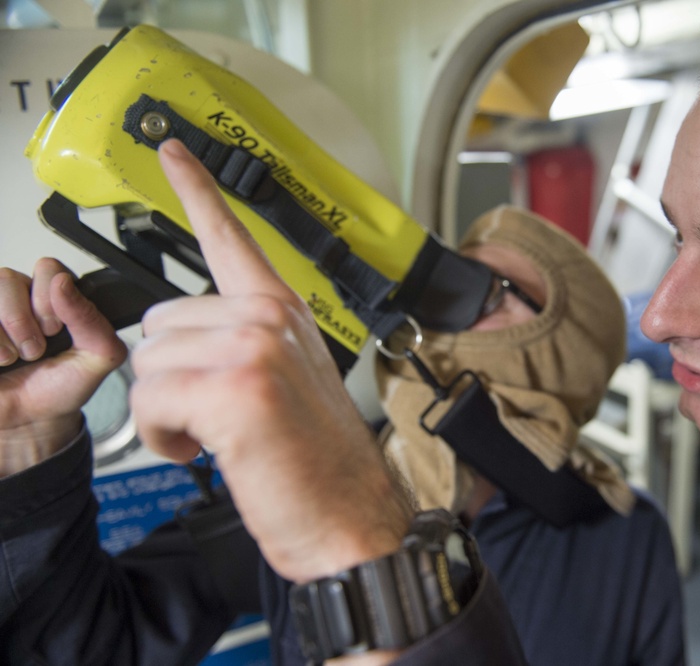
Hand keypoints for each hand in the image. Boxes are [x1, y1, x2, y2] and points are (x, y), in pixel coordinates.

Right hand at [0, 258, 126, 474]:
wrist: (28, 422)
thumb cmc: (61, 388)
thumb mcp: (96, 358)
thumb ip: (92, 320)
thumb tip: (63, 282)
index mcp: (54, 298)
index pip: (48, 268)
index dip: (51, 296)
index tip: (56, 328)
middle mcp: (18, 298)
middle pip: (8, 278)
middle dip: (25, 319)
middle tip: (37, 349)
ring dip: (6, 330)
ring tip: (15, 358)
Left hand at [131, 139, 411, 584]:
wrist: (355, 519)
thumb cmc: (321, 463)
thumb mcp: (290, 383)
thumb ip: (241, 344)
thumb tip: (176, 343)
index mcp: (285, 312)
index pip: (231, 237)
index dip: (196, 190)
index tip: (172, 151)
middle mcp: (271, 318)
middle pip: (159, 324)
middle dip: (171, 379)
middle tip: (214, 415)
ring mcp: (256, 347)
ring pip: (150, 364)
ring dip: (168, 413)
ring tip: (216, 437)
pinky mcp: (237, 389)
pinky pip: (153, 401)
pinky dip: (166, 437)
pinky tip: (206, 451)